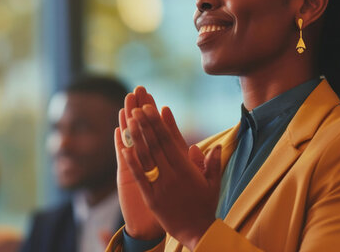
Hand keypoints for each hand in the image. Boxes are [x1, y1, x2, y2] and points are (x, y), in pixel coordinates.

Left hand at [121, 91, 222, 250]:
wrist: (197, 232)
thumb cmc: (205, 206)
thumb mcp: (213, 183)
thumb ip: (212, 163)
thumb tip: (215, 146)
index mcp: (186, 168)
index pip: (170, 141)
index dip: (160, 123)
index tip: (153, 108)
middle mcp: (173, 174)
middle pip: (157, 144)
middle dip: (146, 124)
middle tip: (137, 107)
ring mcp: (161, 186)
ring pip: (147, 157)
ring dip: (138, 137)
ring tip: (129, 119)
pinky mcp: (151, 198)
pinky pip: (140, 177)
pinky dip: (132, 162)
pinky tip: (124, 148)